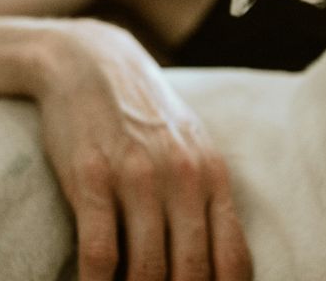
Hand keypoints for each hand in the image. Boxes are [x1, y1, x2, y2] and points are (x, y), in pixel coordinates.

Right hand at [33, 20, 251, 279]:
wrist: (94, 64)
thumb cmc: (148, 117)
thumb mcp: (193, 150)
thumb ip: (209, 200)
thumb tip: (223, 263)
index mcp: (214, 177)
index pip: (233, 257)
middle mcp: (183, 179)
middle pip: (192, 271)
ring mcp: (137, 179)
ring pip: (146, 270)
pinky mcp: (91, 179)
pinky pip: (99, 252)